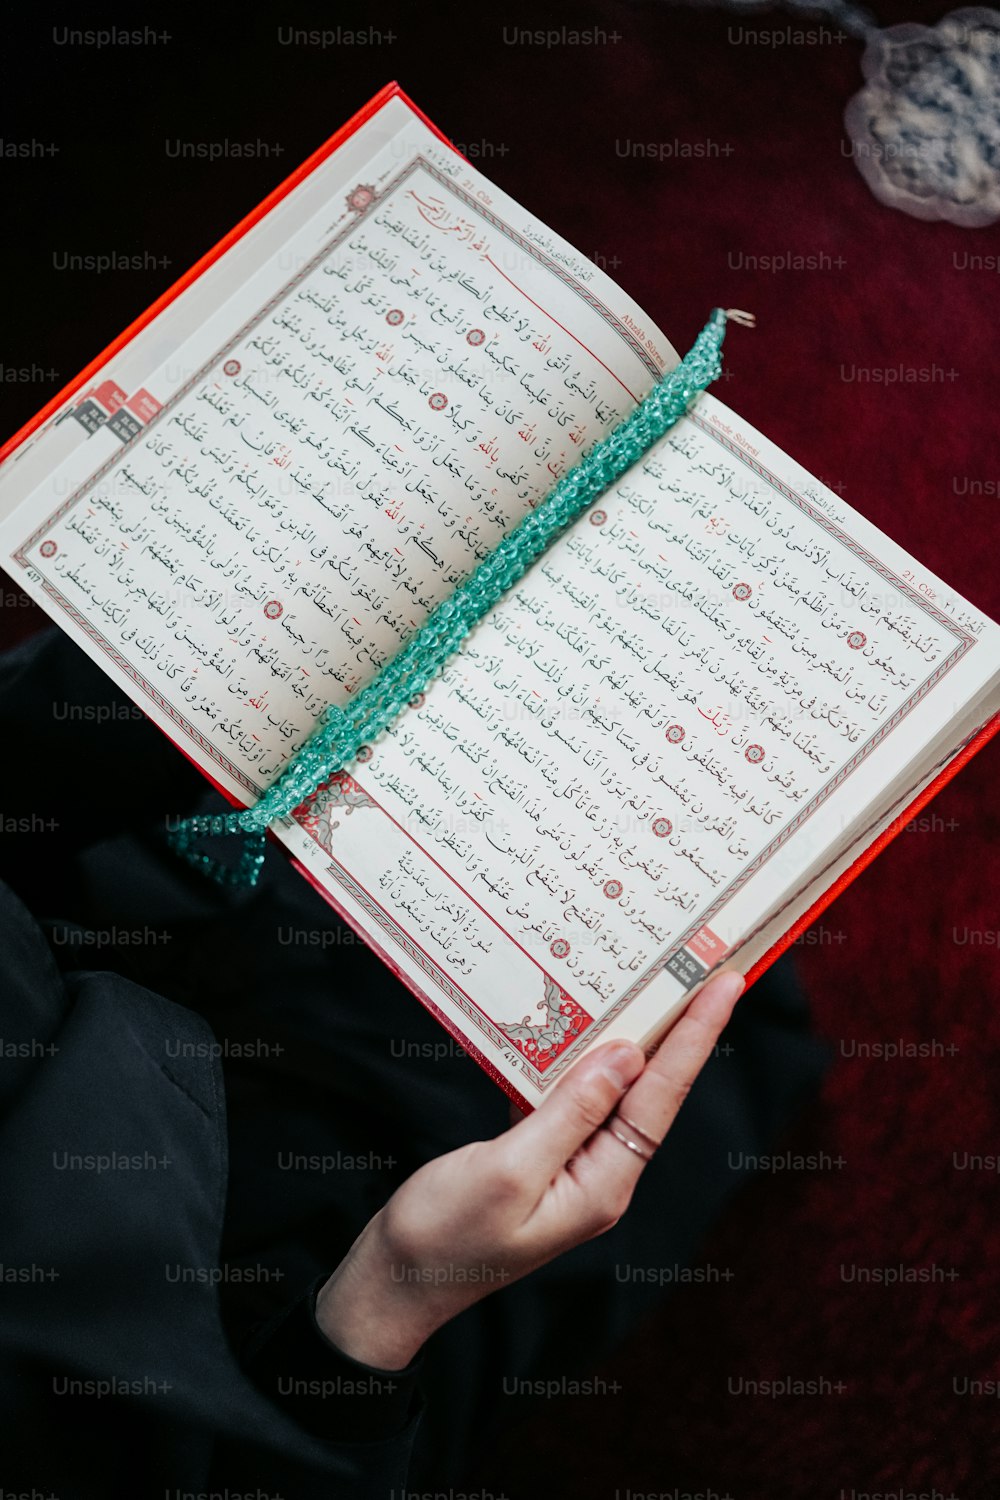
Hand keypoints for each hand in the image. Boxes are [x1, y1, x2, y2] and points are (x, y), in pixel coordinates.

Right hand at [315, 968, 744, 1368]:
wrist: (396, 1281)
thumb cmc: (444, 1234)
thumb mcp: (508, 1170)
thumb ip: (571, 1111)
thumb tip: (626, 1056)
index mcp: (603, 1185)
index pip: (661, 1097)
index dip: (696, 1037)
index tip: (726, 985)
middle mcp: (600, 1176)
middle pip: (651, 1091)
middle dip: (681, 1031)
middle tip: (708, 970)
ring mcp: (571, 1167)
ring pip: (613, 1091)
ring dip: (632, 1040)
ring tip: (656, 986)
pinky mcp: (541, 1158)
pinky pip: (573, 1098)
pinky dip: (578, 1060)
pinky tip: (580, 1029)